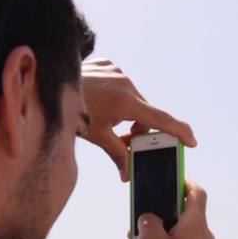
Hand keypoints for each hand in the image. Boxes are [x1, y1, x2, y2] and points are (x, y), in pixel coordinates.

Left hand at [80, 58, 196, 180]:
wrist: (46, 86)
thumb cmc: (72, 114)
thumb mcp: (96, 136)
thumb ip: (117, 153)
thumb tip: (127, 174)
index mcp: (126, 102)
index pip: (160, 119)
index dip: (179, 131)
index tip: (191, 141)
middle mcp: (126, 82)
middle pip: (144, 111)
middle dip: (139, 128)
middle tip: (126, 141)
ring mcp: (116, 70)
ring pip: (132, 97)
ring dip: (126, 111)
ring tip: (105, 119)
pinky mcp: (106, 64)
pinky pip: (119, 83)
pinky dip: (115, 94)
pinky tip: (98, 100)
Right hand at [122, 180, 213, 238]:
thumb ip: (147, 221)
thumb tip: (149, 218)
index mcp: (196, 223)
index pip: (197, 192)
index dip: (184, 181)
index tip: (170, 178)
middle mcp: (201, 235)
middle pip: (181, 213)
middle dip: (159, 211)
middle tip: (140, 212)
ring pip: (174, 234)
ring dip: (154, 233)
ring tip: (131, 238)